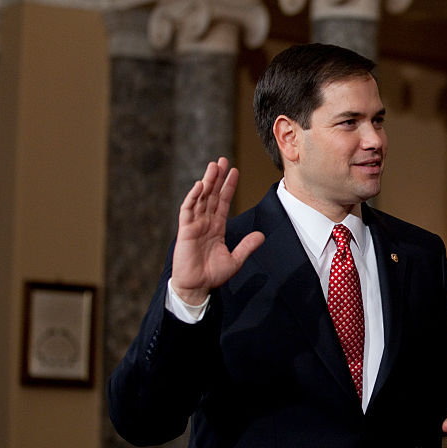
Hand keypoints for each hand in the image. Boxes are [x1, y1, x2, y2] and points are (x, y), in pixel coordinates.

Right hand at [171, 157, 264, 304]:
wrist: (197, 287)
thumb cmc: (212, 275)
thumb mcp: (235, 260)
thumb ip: (247, 246)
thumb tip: (261, 235)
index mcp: (216, 227)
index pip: (224, 201)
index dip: (229, 186)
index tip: (234, 171)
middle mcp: (205, 222)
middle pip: (212, 195)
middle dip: (217, 177)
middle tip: (223, 160)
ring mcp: (195, 225)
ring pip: (201, 198)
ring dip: (207, 182)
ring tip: (213, 166)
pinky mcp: (185, 231)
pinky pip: (188, 211)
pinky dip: (192, 198)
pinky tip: (198, 186)